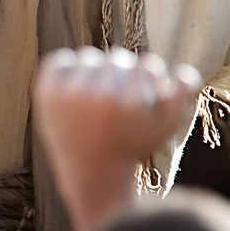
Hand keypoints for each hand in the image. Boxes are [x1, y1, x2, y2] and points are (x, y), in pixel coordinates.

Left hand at [34, 47, 201, 179]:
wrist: (91, 173)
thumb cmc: (132, 148)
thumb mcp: (164, 127)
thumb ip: (180, 96)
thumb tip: (182, 70)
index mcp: (130, 106)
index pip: (148, 66)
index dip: (151, 76)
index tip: (144, 91)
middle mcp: (98, 98)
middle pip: (118, 58)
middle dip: (124, 72)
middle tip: (120, 92)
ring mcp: (69, 94)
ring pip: (90, 57)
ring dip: (97, 68)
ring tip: (100, 89)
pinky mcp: (46, 93)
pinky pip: (61, 60)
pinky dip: (69, 67)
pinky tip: (77, 85)